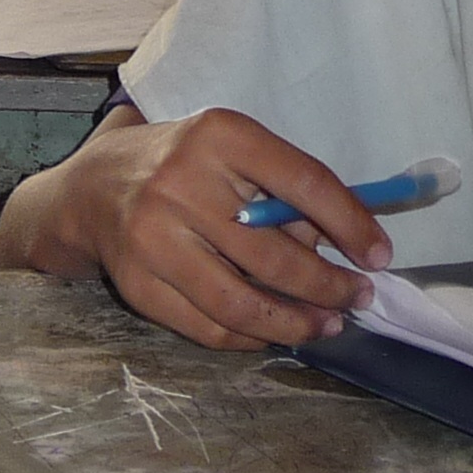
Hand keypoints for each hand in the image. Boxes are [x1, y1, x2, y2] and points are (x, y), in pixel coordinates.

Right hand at [63, 107, 390, 349]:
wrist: (93, 188)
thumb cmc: (182, 167)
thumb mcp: (232, 154)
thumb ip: (283, 192)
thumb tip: (344, 250)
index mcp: (218, 136)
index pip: (303, 181)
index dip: (351, 223)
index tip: (379, 256)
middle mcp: (180, 182)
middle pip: (274, 253)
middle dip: (329, 286)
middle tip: (357, 298)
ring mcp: (153, 236)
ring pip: (242, 302)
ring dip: (296, 323)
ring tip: (325, 325)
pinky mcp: (137, 283)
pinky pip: (208, 326)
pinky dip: (251, 336)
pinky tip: (274, 330)